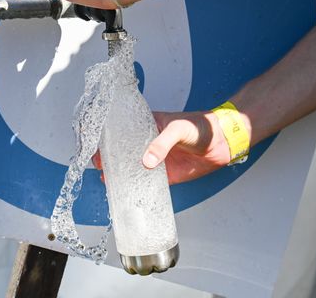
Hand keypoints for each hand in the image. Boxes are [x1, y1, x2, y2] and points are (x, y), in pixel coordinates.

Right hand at [93, 111, 238, 184]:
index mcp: (146, 125)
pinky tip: (122, 190)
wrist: (221, 143)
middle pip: (120, 150)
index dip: (105, 136)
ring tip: (105, 178)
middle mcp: (146, 142)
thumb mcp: (178, 129)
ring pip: (129, 167)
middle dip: (106, 157)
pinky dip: (133, 186)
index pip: (121, 129)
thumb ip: (162, 143)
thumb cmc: (200, 127)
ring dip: (116, 173)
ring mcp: (154, 159)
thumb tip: (146, 161)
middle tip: (98, 164)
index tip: (94, 143)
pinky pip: (144, 182)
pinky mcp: (164, 175)